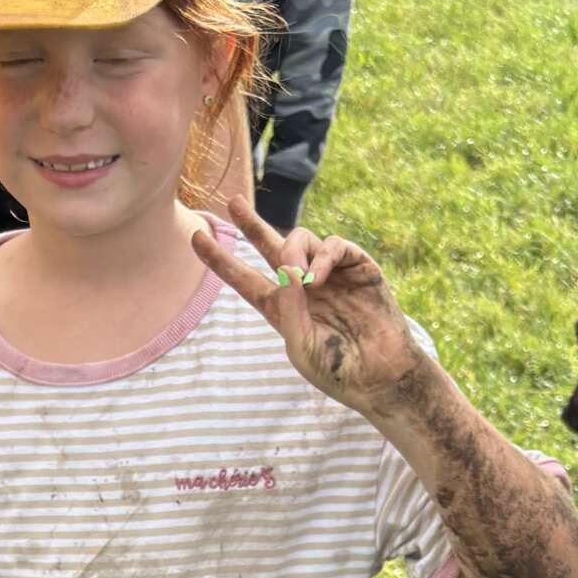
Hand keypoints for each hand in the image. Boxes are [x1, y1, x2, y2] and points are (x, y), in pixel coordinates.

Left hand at [193, 194, 426, 414]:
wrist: (381, 375)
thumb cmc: (337, 370)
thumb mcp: (300, 346)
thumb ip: (288, 308)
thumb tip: (285, 267)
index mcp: (281, 307)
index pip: (244, 279)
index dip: (220, 259)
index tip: (196, 237)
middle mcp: (302, 285)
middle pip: (269, 246)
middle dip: (250, 223)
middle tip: (232, 202)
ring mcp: (330, 274)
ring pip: (301, 239)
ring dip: (292, 250)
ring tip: (299, 277)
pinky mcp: (358, 267)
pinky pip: (335, 246)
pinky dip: (323, 256)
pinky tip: (317, 279)